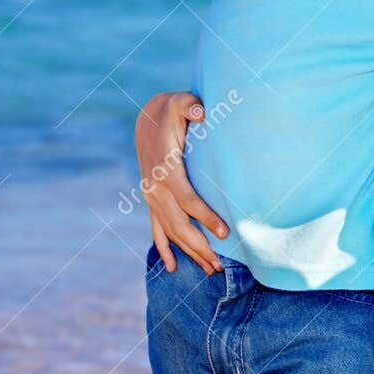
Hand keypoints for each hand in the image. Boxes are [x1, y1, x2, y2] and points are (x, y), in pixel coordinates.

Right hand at [136, 90, 227, 274]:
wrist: (148, 119)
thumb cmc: (173, 111)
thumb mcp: (180, 103)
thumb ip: (191, 107)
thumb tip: (200, 113)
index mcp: (166, 169)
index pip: (188, 199)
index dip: (206, 217)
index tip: (225, 232)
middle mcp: (155, 188)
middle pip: (179, 224)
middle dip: (199, 246)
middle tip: (220, 265)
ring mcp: (151, 197)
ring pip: (169, 232)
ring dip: (189, 252)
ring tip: (210, 270)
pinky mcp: (151, 200)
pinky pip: (156, 229)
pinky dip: (163, 248)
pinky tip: (173, 267)